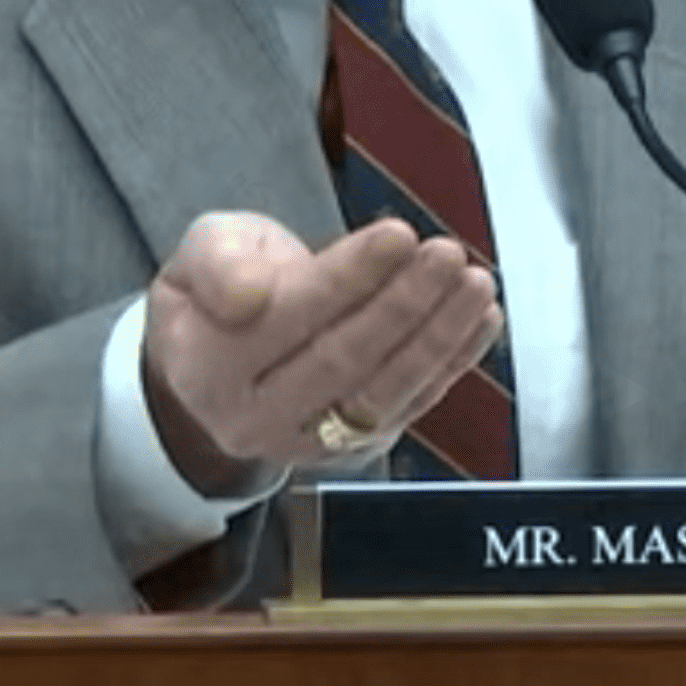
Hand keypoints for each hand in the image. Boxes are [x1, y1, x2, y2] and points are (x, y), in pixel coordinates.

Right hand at [142, 211, 503, 498]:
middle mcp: (255, 419)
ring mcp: (308, 443)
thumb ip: (218, 264)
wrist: (217, 362)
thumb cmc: (221, 289)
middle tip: (447, 255)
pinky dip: (451, 363)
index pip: (288, 319)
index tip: (398, 235)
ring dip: (438, 338)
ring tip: (476, 285)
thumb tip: (249, 294)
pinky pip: (408, 407)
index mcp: (205, 366)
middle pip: (341, 362)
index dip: (348, 278)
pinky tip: (482, 319)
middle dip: (403, 306)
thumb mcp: (202, 252)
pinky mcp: (353, 449)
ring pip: (381, 394)